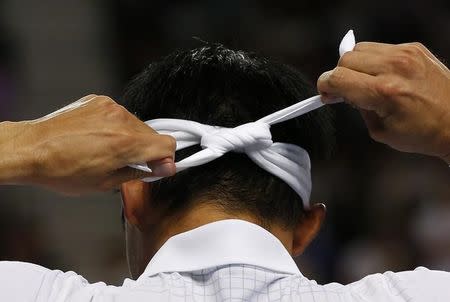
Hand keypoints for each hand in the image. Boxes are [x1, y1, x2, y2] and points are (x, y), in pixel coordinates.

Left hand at [0, 95, 175, 194]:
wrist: (31, 148)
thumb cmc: (61, 170)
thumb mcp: (105, 183)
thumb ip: (140, 172)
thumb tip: (162, 169)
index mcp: (125, 143)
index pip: (168, 144)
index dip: (166, 159)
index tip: (159, 167)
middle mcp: (121, 120)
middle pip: (153, 135)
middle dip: (147, 150)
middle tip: (129, 164)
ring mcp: (110, 107)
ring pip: (137, 125)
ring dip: (131, 138)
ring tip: (109, 151)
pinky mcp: (99, 101)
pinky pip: (121, 115)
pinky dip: (117, 127)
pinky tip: (99, 138)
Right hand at [317, 42, 449, 162]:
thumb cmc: (422, 132)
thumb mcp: (380, 130)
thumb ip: (357, 108)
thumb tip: (342, 93)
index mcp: (383, 92)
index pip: (338, 77)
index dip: (325, 85)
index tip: (325, 92)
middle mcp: (394, 68)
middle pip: (346, 59)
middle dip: (340, 75)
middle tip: (344, 90)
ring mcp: (405, 54)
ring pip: (360, 49)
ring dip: (355, 65)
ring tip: (365, 82)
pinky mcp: (413, 48)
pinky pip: (380, 48)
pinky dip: (373, 61)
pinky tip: (381, 75)